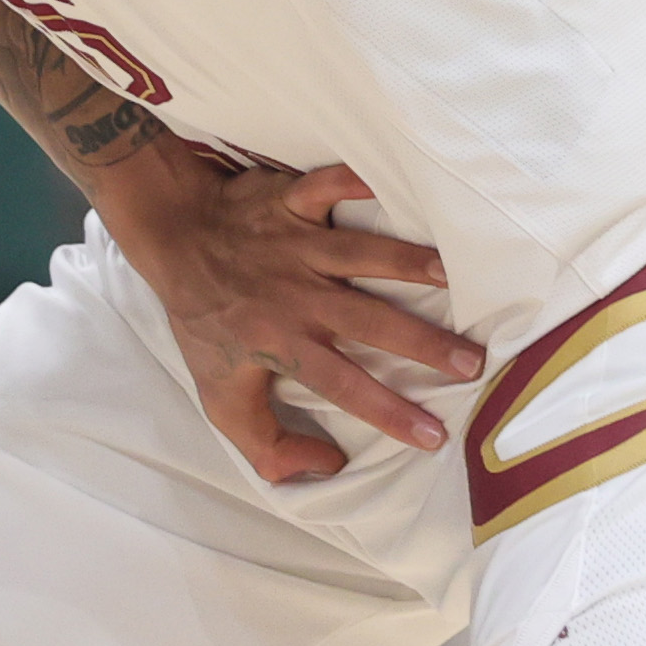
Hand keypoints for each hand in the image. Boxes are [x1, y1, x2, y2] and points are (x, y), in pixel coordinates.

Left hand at [95, 161, 482, 482]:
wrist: (172, 236)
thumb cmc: (205, 319)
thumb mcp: (221, 395)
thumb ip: (266, 444)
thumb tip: (327, 467)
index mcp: (283, 342)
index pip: (343, 385)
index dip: (388, 412)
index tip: (435, 435)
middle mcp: (296, 296)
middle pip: (367, 321)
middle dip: (421, 343)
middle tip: (473, 361)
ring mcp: (296, 245)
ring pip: (361, 254)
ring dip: (409, 262)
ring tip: (456, 275)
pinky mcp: (290, 200)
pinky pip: (326, 184)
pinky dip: (356, 179)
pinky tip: (393, 180)